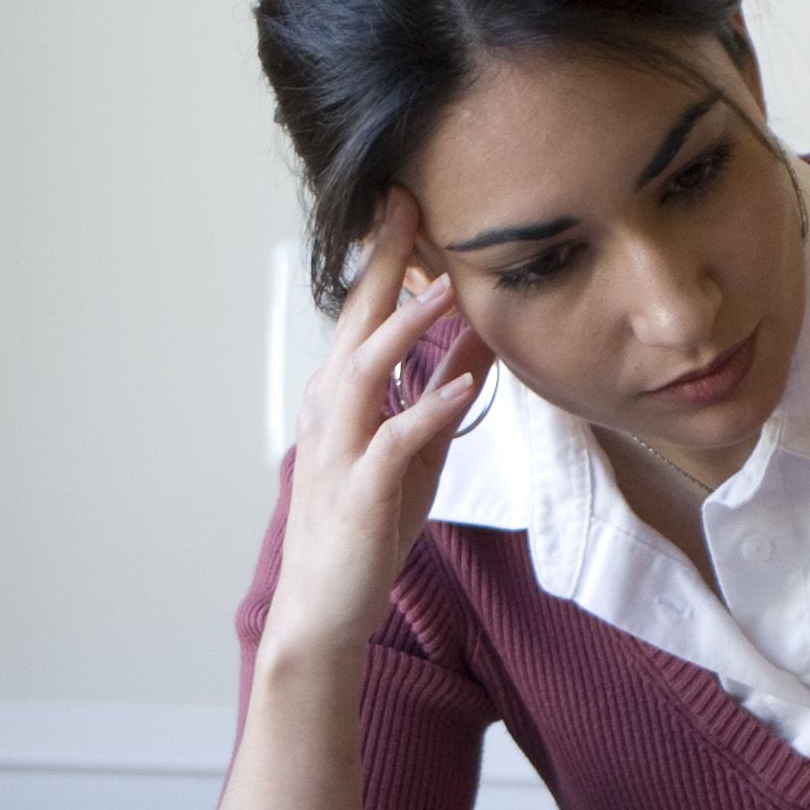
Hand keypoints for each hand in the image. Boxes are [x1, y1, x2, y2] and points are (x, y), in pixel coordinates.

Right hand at [262, 211, 489, 660]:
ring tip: (447, 289)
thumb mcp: (418, 448)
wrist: (326, 608)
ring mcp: (340, 451)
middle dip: (384, 263)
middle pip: (355, 323)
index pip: (362, 313)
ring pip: (365, 372)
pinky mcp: (359, 494)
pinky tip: (459, 388)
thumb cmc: (366, 526)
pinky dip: (425, 412)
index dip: (386, 257)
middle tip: (411, 203)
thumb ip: (443, 389)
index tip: (408, 200)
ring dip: (406, 328)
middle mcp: (330, 411)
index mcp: (339, 395)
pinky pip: (390, 443)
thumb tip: (483, 335)